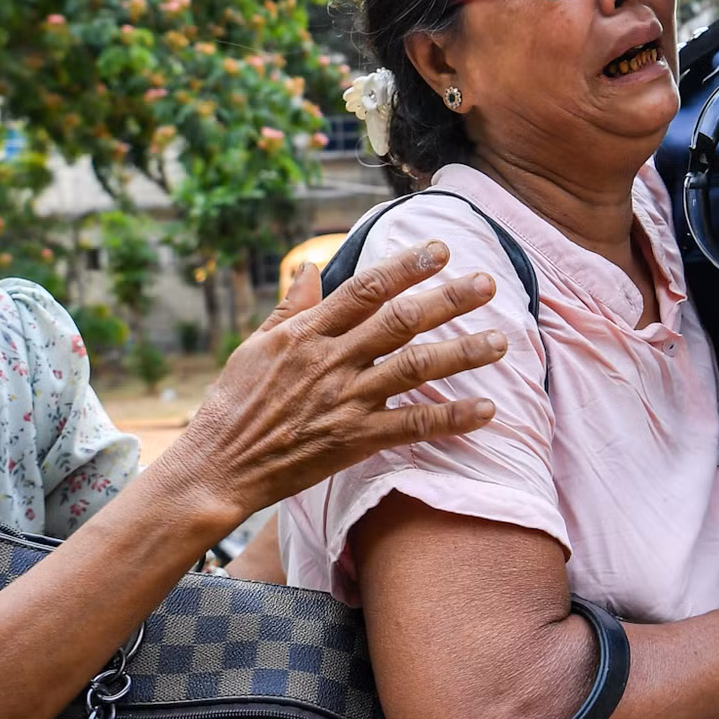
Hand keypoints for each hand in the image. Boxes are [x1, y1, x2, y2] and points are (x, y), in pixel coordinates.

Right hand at [155, 240, 506, 535]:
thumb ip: (291, 307)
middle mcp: (331, 360)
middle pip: (401, 321)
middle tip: (487, 283)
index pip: (366, 289)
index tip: (439, 250)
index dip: (406, 267)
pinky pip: (412, 426)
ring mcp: (345, 400)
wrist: (218, 467)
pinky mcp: (354, 440)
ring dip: (462, 353)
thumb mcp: (256, 345)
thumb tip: (313, 267)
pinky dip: (451, 418)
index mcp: (307, 332)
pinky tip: (486, 410)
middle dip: (447, 300)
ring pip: (415, 368)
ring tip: (501, 341)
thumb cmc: (234, 405)